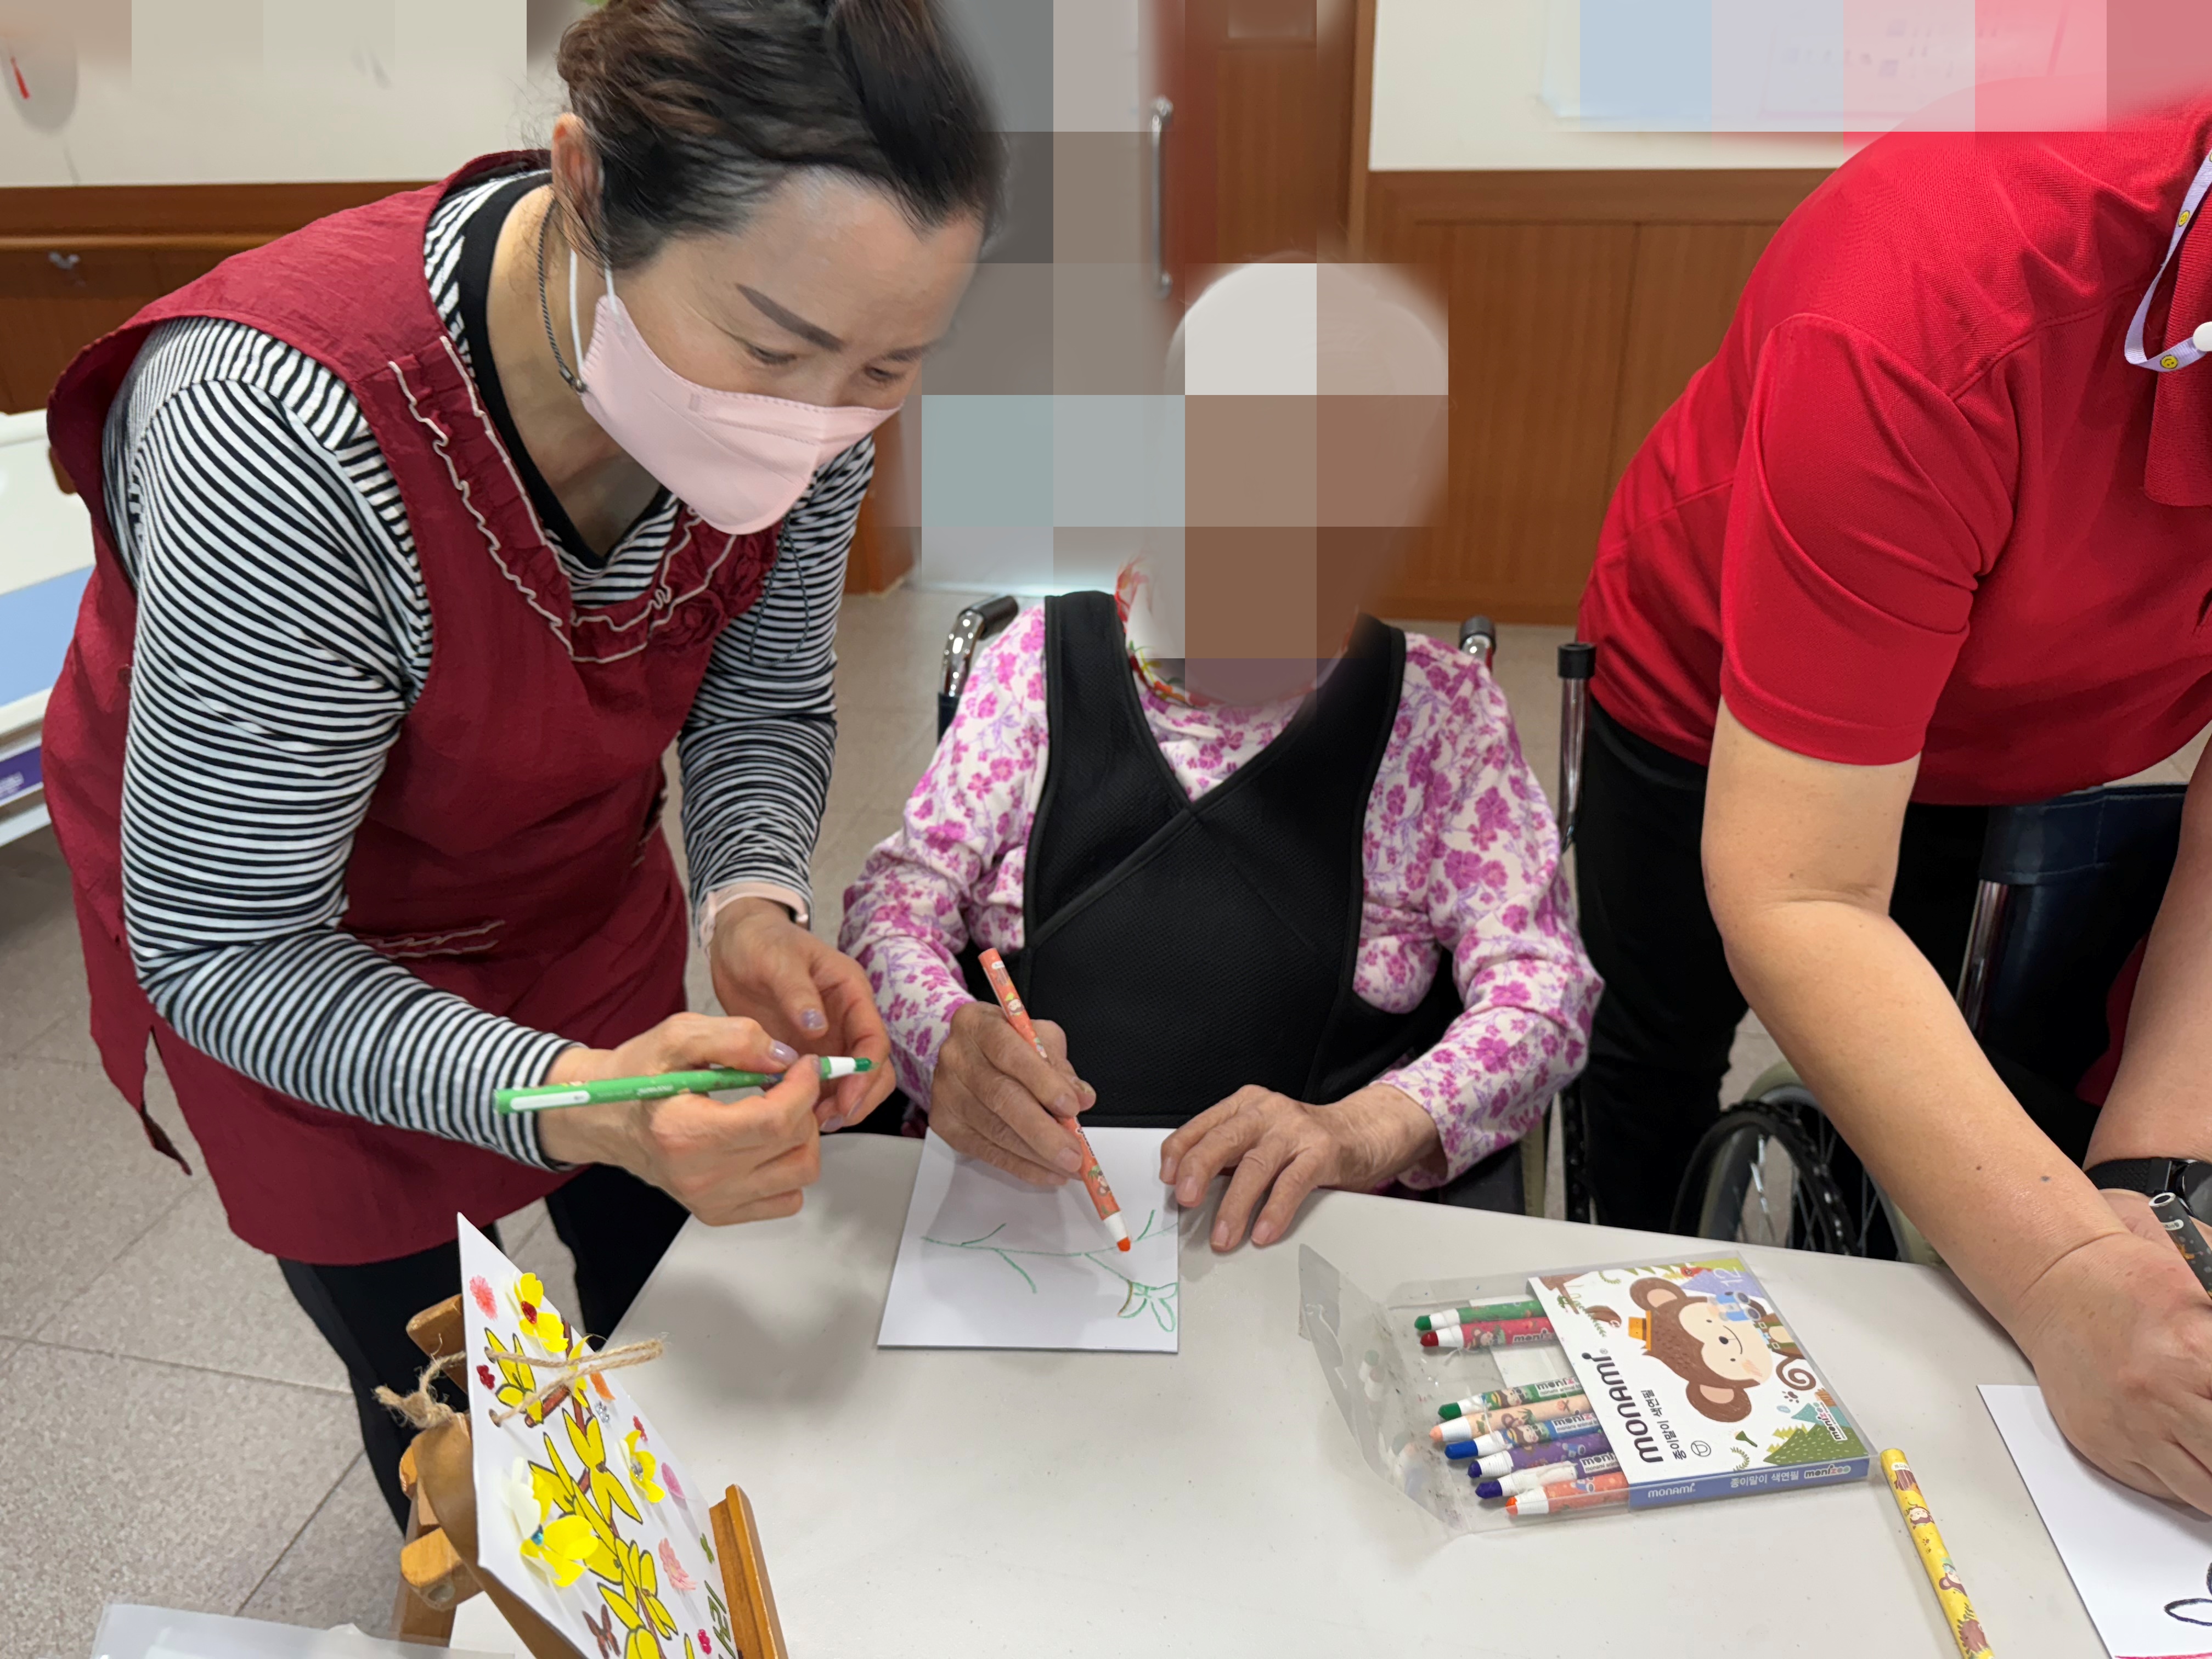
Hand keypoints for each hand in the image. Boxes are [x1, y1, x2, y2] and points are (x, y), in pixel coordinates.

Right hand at [535, 1013, 822, 1224]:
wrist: (607, 1118)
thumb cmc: (637, 1076)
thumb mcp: (677, 1036)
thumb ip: (734, 1038)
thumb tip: (784, 1059)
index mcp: (686, 1133)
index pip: (774, 1121)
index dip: (803, 1088)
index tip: (805, 1066)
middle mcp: (699, 1177)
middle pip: (793, 1146)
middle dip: (803, 1105)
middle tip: (785, 1082)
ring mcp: (710, 1201)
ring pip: (799, 1174)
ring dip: (802, 1136)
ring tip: (778, 1110)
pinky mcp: (718, 1212)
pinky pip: (786, 1198)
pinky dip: (789, 1167)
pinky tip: (767, 1141)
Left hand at [709, 897, 892, 1130]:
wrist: (735, 941)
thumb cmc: (760, 940)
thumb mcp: (777, 959)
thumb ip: (798, 992)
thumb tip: (818, 1028)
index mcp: (851, 993)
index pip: (874, 1040)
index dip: (866, 1073)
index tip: (847, 1098)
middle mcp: (845, 1020)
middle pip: (873, 1068)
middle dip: (858, 1098)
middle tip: (830, 1120)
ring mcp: (826, 1038)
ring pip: (847, 1082)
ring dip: (836, 1105)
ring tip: (808, 1123)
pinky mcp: (802, 1052)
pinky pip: (815, 1085)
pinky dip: (809, 1102)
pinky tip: (791, 1115)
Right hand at [929, 1001, 1095, 1184]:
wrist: (969, 1054)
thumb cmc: (1007, 1043)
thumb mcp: (1038, 1037)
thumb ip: (1059, 1065)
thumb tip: (1082, 1097)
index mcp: (977, 1024)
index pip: (1009, 1052)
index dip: (1042, 1082)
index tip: (1071, 1107)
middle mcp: (955, 1056)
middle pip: (1000, 1097)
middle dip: (1042, 1130)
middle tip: (1073, 1152)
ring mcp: (946, 1092)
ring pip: (994, 1130)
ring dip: (1036, 1155)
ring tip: (1067, 1166)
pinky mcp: (945, 1123)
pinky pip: (985, 1151)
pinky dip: (1020, 1166)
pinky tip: (1045, 1171)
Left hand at [1161, 1083, 1440, 1251]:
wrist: (1362, 1132)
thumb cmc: (1303, 1141)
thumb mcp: (1260, 1138)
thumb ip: (1230, 1156)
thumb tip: (1190, 1191)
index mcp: (1245, 1106)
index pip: (1202, 1125)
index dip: (1180, 1151)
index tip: (1167, 1179)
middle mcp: (1267, 1112)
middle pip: (1224, 1138)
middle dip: (1199, 1170)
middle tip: (1185, 1200)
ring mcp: (1295, 1129)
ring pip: (1256, 1165)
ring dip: (1235, 1204)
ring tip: (1223, 1235)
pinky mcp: (1322, 1151)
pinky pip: (1293, 1182)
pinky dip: (1275, 1209)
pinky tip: (1263, 1231)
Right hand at [2013, 1191, 2211, 1512]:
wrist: (2057, 1281)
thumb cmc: (2137, 1284)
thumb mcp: (2208, 1297)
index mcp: (2195, 1349)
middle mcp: (2159, 1393)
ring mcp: (2128, 1424)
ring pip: (2204, 1493)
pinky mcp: (2100, 1442)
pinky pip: (2162, 1488)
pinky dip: (2186, 1481)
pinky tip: (2191, 1453)